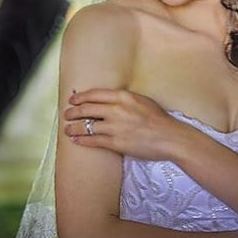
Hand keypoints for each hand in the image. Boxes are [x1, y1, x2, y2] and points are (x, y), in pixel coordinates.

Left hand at [63, 88, 184, 160]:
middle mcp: (117, 109)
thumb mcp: (141, 100)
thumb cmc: (158, 119)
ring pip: (87, 126)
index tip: (73, 100)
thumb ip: (123, 98)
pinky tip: (76, 141)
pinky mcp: (116, 143)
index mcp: (123, 96)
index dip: (80, 97)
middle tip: (67, 114)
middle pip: (86, 109)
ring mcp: (115, 127)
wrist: (170, 137)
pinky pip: (94, 141)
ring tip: (67, 129)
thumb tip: (107, 99)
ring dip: (73, 128)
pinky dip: (82, 140)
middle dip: (73, 112)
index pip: (94, 94)